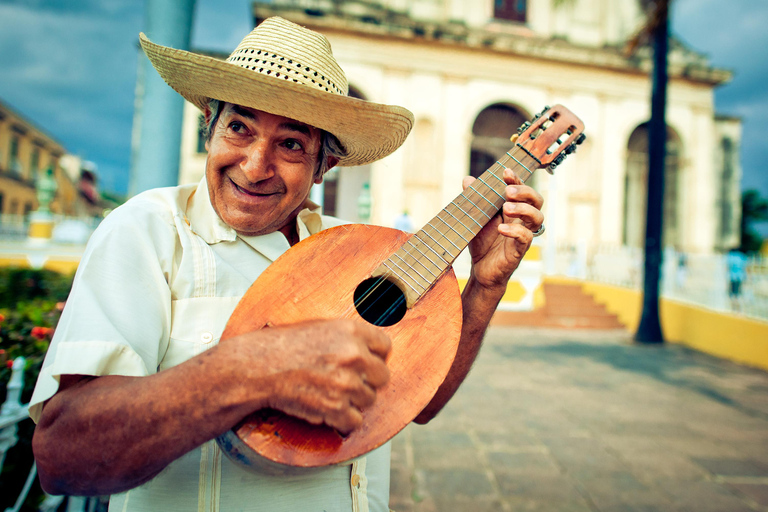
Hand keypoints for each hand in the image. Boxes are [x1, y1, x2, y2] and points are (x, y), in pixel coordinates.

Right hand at [228, 319, 390, 434]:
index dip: (375, 356)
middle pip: (382, 376)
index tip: (366, 362)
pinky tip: (328, 410)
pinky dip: (342, 421)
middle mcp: (354, 355)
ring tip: (331, 393)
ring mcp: (346, 383)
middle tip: (347, 381)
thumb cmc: (282, 346)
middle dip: (366, 380)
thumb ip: (348, 336)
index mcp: (352, 331)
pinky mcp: (336, 408)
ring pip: (369, 399)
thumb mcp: (320, 327)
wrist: (258, 368)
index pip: (385, 346)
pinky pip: (355, 421)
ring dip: (353, 401)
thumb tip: (369, 346)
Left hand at [463, 169, 543, 291]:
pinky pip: (526, 238)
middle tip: (508, 191)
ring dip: (524, 209)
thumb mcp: (475, 218)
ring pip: (537, 218)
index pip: (521, 190)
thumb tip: (467, 179)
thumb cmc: (482, 242)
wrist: (480, 269)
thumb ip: (474, 199)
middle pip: (537, 200)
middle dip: (525, 191)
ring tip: (507, 207)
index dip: (516, 179)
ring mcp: (523, 235)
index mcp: (513, 209)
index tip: (505, 172)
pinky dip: (515, 231)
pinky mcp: (519, 250)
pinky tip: (502, 229)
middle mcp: (521, 220)